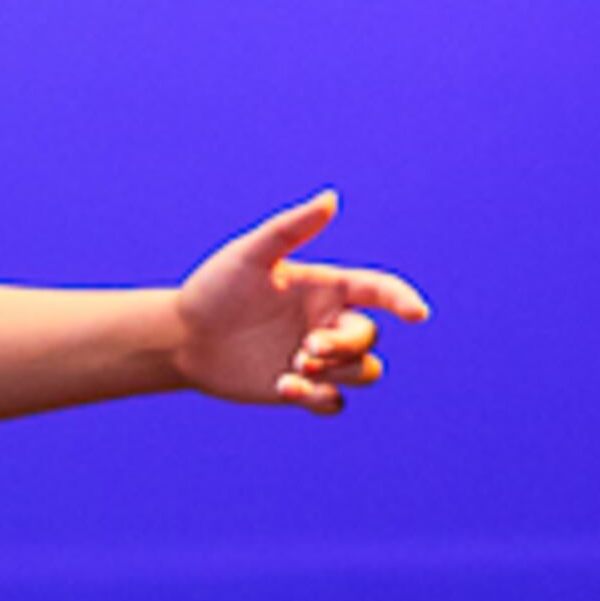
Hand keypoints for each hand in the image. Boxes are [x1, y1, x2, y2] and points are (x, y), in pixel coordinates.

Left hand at [173, 194, 428, 414]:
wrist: (182, 337)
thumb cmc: (216, 288)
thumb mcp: (250, 255)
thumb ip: (291, 228)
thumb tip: (331, 197)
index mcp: (327, 287)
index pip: (379, 291)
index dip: (402, 300)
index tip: (417, 314)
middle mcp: (328, 321)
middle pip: (368, 339)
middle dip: (344, 346)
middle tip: (305, 347)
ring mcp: (316, 357)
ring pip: (362, 371)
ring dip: (338, 373)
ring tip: (295, 367)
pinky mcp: (299, 387)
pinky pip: (333, 403)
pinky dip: (319, 400)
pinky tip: (284, 387)